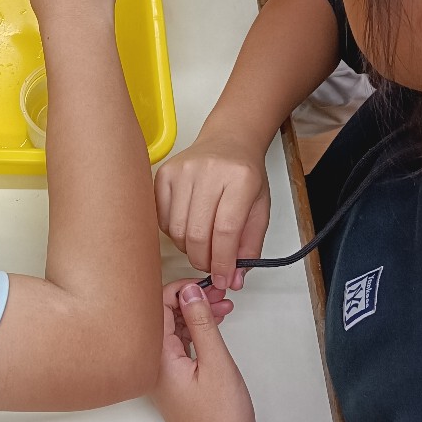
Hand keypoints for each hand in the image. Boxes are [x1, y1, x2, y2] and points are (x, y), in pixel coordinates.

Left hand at [153, 281, 261, 421]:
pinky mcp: (175, 381)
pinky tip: (215, 326)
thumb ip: (201, 324)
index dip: (179, 289)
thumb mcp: (216, 364)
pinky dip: (197, 332)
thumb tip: (190, 292)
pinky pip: (181, 345)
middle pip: (162, 316)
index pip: (155, 307)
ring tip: (225, 308)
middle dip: (190, 299)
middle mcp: (153, 364)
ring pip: (174, 330)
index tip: (205, 285)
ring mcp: (163, 374)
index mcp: (156, 358)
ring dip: (196, 315)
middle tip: (220, 295)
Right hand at [154, 131, 269, 289]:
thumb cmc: (245, 175)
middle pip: (198, 233)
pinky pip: (162, 218)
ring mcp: (182, 171)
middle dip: (204, 261)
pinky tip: (188, 226)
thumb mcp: (259, 209)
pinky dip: (174, 233)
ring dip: (189, 248)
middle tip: (211, 267)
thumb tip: (234, 280)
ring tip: (202, 245)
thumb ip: (250, 247)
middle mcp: (209, 171)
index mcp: (240, 178)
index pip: (226, 231)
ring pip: (176, 230)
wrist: (228, 140)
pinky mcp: (163, 173)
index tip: (224, 279)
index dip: (223, 262)